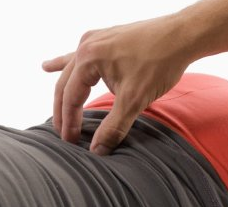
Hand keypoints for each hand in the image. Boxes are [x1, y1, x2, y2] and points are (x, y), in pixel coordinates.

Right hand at [42, 15, 193, 154]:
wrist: (184, 34)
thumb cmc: (160, 61)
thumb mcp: (134, 100)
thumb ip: (113, 127)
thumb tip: (97, 151)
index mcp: (87, 59)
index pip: (70, 98)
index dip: (69, 123)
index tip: (72, 141)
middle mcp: (86, 46)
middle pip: (66, 84)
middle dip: (63, 109)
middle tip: (63, 132)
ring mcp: (96, 39)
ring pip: (71, 69)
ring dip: (60, 82)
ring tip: (43, 78)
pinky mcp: (107, 38)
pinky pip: (80, 56)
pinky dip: (65, 62)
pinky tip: (51, 65)